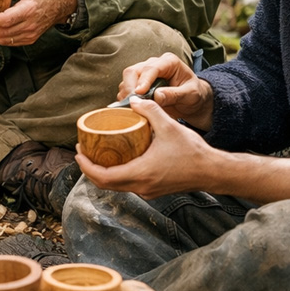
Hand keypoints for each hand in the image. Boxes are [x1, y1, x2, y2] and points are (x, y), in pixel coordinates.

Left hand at [75, 99, 215, 199]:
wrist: (211, 171)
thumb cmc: (192, 152)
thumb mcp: (168, 126)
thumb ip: (150, 110)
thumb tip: (134, 100)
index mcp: (140, 173)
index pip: (103, 176)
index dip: (86, 166)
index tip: (78, 152)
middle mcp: (141, 187)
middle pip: (105, 184)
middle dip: (90, 169)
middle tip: (82, 151)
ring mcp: (147, 191)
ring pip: (117, 186)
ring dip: (103, 173)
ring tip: (97, 154)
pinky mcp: (153, 190)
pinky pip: (128, 185)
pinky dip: (117, 175)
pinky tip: (118, 159)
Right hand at [117, 53, 213, 129]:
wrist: (192, 101)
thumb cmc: (194, 95)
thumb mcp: (190, 95)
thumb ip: (174, 94)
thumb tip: (156, 96)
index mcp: (169, 62)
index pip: (151, 68)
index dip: (144, 80)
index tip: (139, 93)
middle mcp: (154, 65)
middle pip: (133, 71)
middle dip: (130, 87)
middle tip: (133, 103)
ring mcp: (144, 74)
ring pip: (127, 80)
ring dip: (127, 95)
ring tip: (133, 108)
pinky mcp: (139, 85)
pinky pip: (127, 90)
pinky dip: (127, 100)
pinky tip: (133, 109)